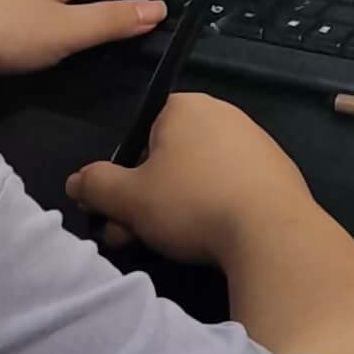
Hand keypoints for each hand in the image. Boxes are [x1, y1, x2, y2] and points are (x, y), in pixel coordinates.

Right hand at [65, 93, 321, 265]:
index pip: (141, 134)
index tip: (117, 211)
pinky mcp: (279, 175)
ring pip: (199, 179)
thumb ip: (96, 185)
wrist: (273, 234)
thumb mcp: (129, 198)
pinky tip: (212, 242)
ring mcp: (257, 144)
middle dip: (144, 202)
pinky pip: (233, 190)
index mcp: (185, 106)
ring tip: (168, 247)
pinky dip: (216, 212)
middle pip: (169, 161)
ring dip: (176, 212)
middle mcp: (224, 115)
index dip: (125, 175)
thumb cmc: (192, 204)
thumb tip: (75, 182)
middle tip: (131, 238)